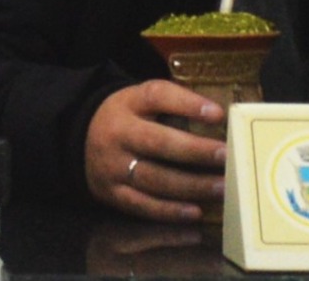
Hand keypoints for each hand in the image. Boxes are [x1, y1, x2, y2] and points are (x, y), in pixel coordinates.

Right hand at [85, 80, 227, 220]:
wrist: (81, 140)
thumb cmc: (128, 119)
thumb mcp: (141, 100)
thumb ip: (174, 104)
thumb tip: (220, 119)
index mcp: (128, 103)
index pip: (157, 96)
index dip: (188, 104)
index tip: (218, 114)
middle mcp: (118, 133)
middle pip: (158, 142)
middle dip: (195, 151)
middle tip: (226, 157)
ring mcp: (113, 166)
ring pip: (154, 178)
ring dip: (191, 185)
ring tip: (221, 188)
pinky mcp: (112, 193)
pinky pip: (143, 205)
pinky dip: (171, 211)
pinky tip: (195, 212)